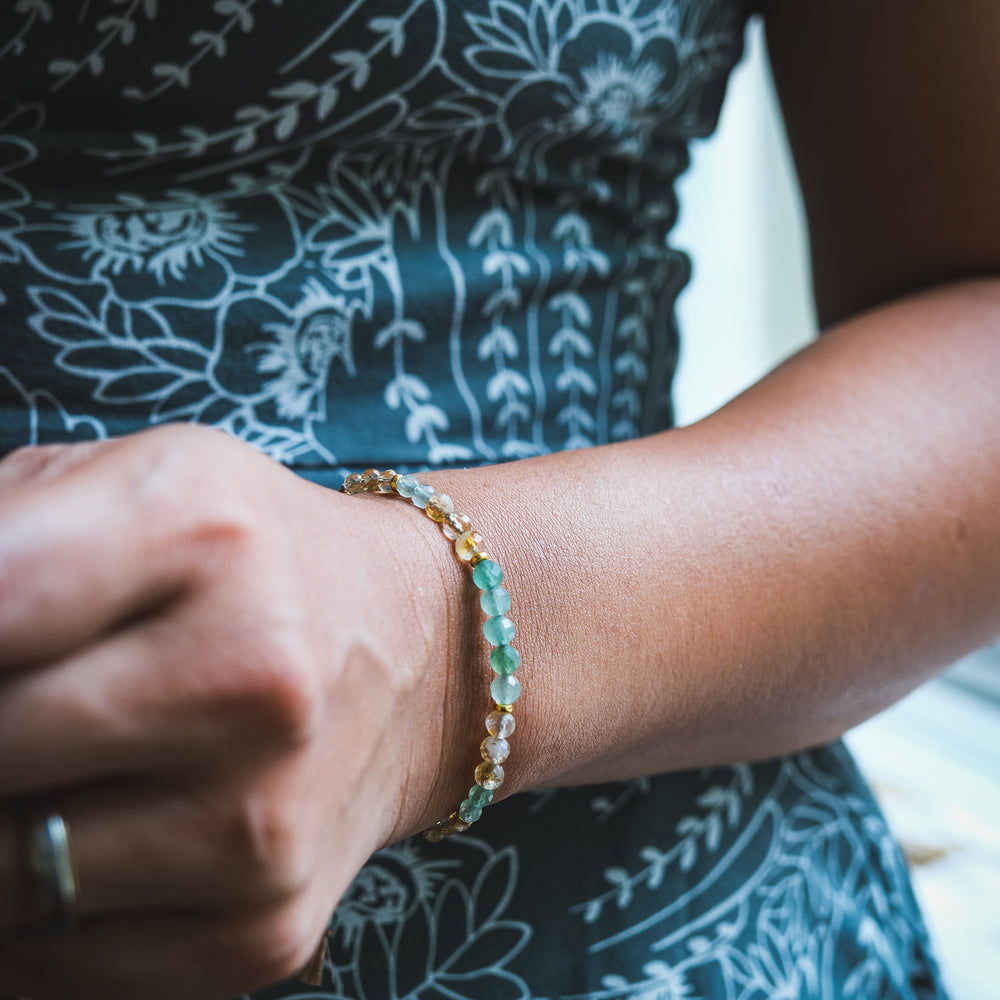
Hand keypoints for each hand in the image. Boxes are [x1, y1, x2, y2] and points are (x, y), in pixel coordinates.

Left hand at [0, 426, 463, 999]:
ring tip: (48, 763)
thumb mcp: (134, 482)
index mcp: (201, 529)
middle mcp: (249, 677)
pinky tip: (88, 833)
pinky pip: (57, 961)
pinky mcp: (267, 927)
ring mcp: (263, 820)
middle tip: (20, 715)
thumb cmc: (252, 556)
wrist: (414, 648)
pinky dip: (32, 911)